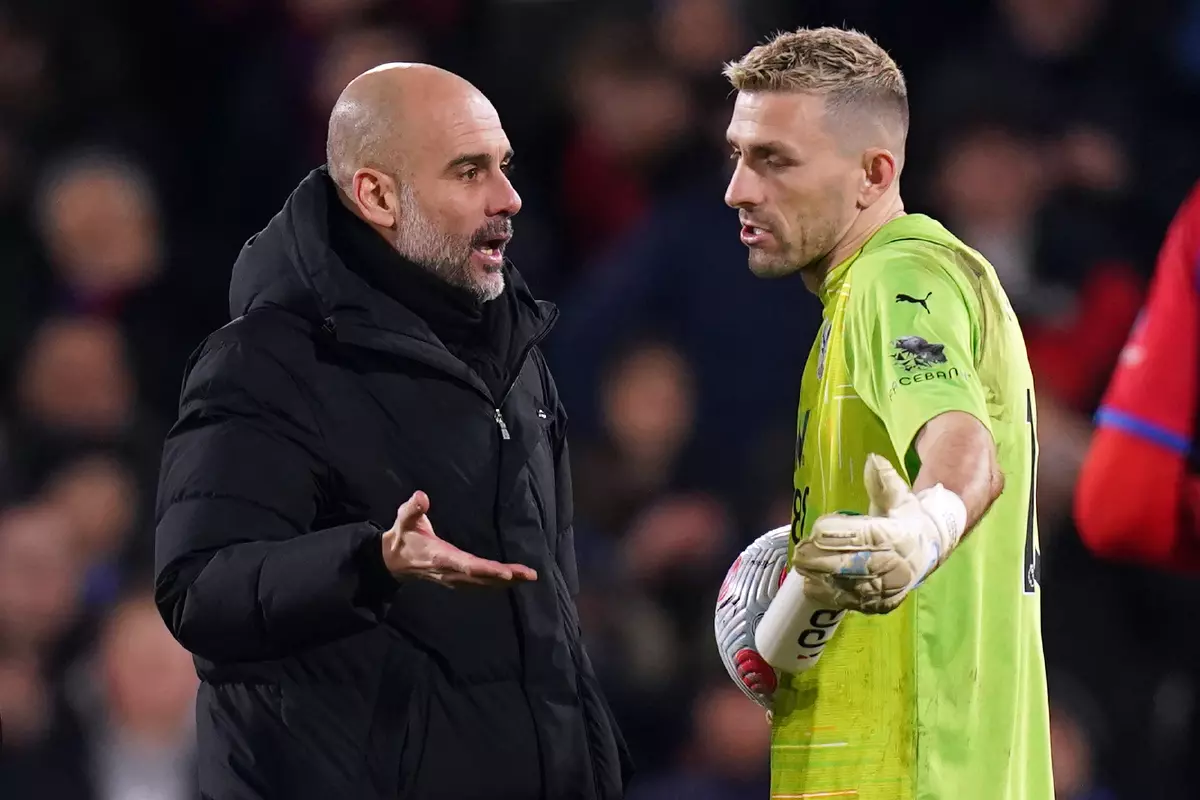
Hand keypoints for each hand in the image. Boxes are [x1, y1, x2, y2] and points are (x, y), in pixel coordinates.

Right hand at [382, 491, 537, 586]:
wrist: (392, 562)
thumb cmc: (403, 537)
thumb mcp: (404, 520)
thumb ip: (413, 508)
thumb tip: (421, 496)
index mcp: (440, 557)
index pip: (467, 566)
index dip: (487, 570)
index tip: (506, 573)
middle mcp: (450, 572)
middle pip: (482, 577)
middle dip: (506, 577)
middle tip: (530, 575)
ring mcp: (454, 579)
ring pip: (483, 583)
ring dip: (507, 581)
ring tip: (528, 577)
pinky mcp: (457, 580)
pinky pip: (480, 583)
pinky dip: (497, 583)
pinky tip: (513, 580)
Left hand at [791, 455, 965, 613]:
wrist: (929, 551)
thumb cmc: (906, 519)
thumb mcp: (899, 496)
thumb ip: (883, 481)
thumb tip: (872, 459)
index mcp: (899, 536)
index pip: (865, 535)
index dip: (838, 533)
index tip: (817, 530)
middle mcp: (896, 565)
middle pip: (854, 564)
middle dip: (823, 559)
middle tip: (799, 552)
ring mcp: (889, 588)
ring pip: (850, 586)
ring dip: (822, 578)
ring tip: (802, 568)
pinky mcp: (882, 604)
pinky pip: (853, 602)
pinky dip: (830, 595)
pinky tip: (811, 586)